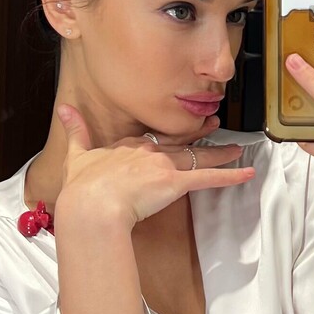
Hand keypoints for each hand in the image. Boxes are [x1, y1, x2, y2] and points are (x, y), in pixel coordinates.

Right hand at [53, 106, 254, 232]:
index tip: (177, 130)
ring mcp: (164, 165)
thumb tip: (66, 110)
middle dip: (199, 134)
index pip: (153, 137)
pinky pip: (209, 178)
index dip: (167, 134)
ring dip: (220, 153)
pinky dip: (230, 175)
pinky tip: (247, 172)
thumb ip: (76, 131)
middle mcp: (149, 151)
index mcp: (128, 146)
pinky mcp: (176, 182)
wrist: (91, 204)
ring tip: (237, 148)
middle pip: (180, 141)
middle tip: (215, 124)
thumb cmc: (83, 187)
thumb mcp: (77, 156)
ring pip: (198, 157)